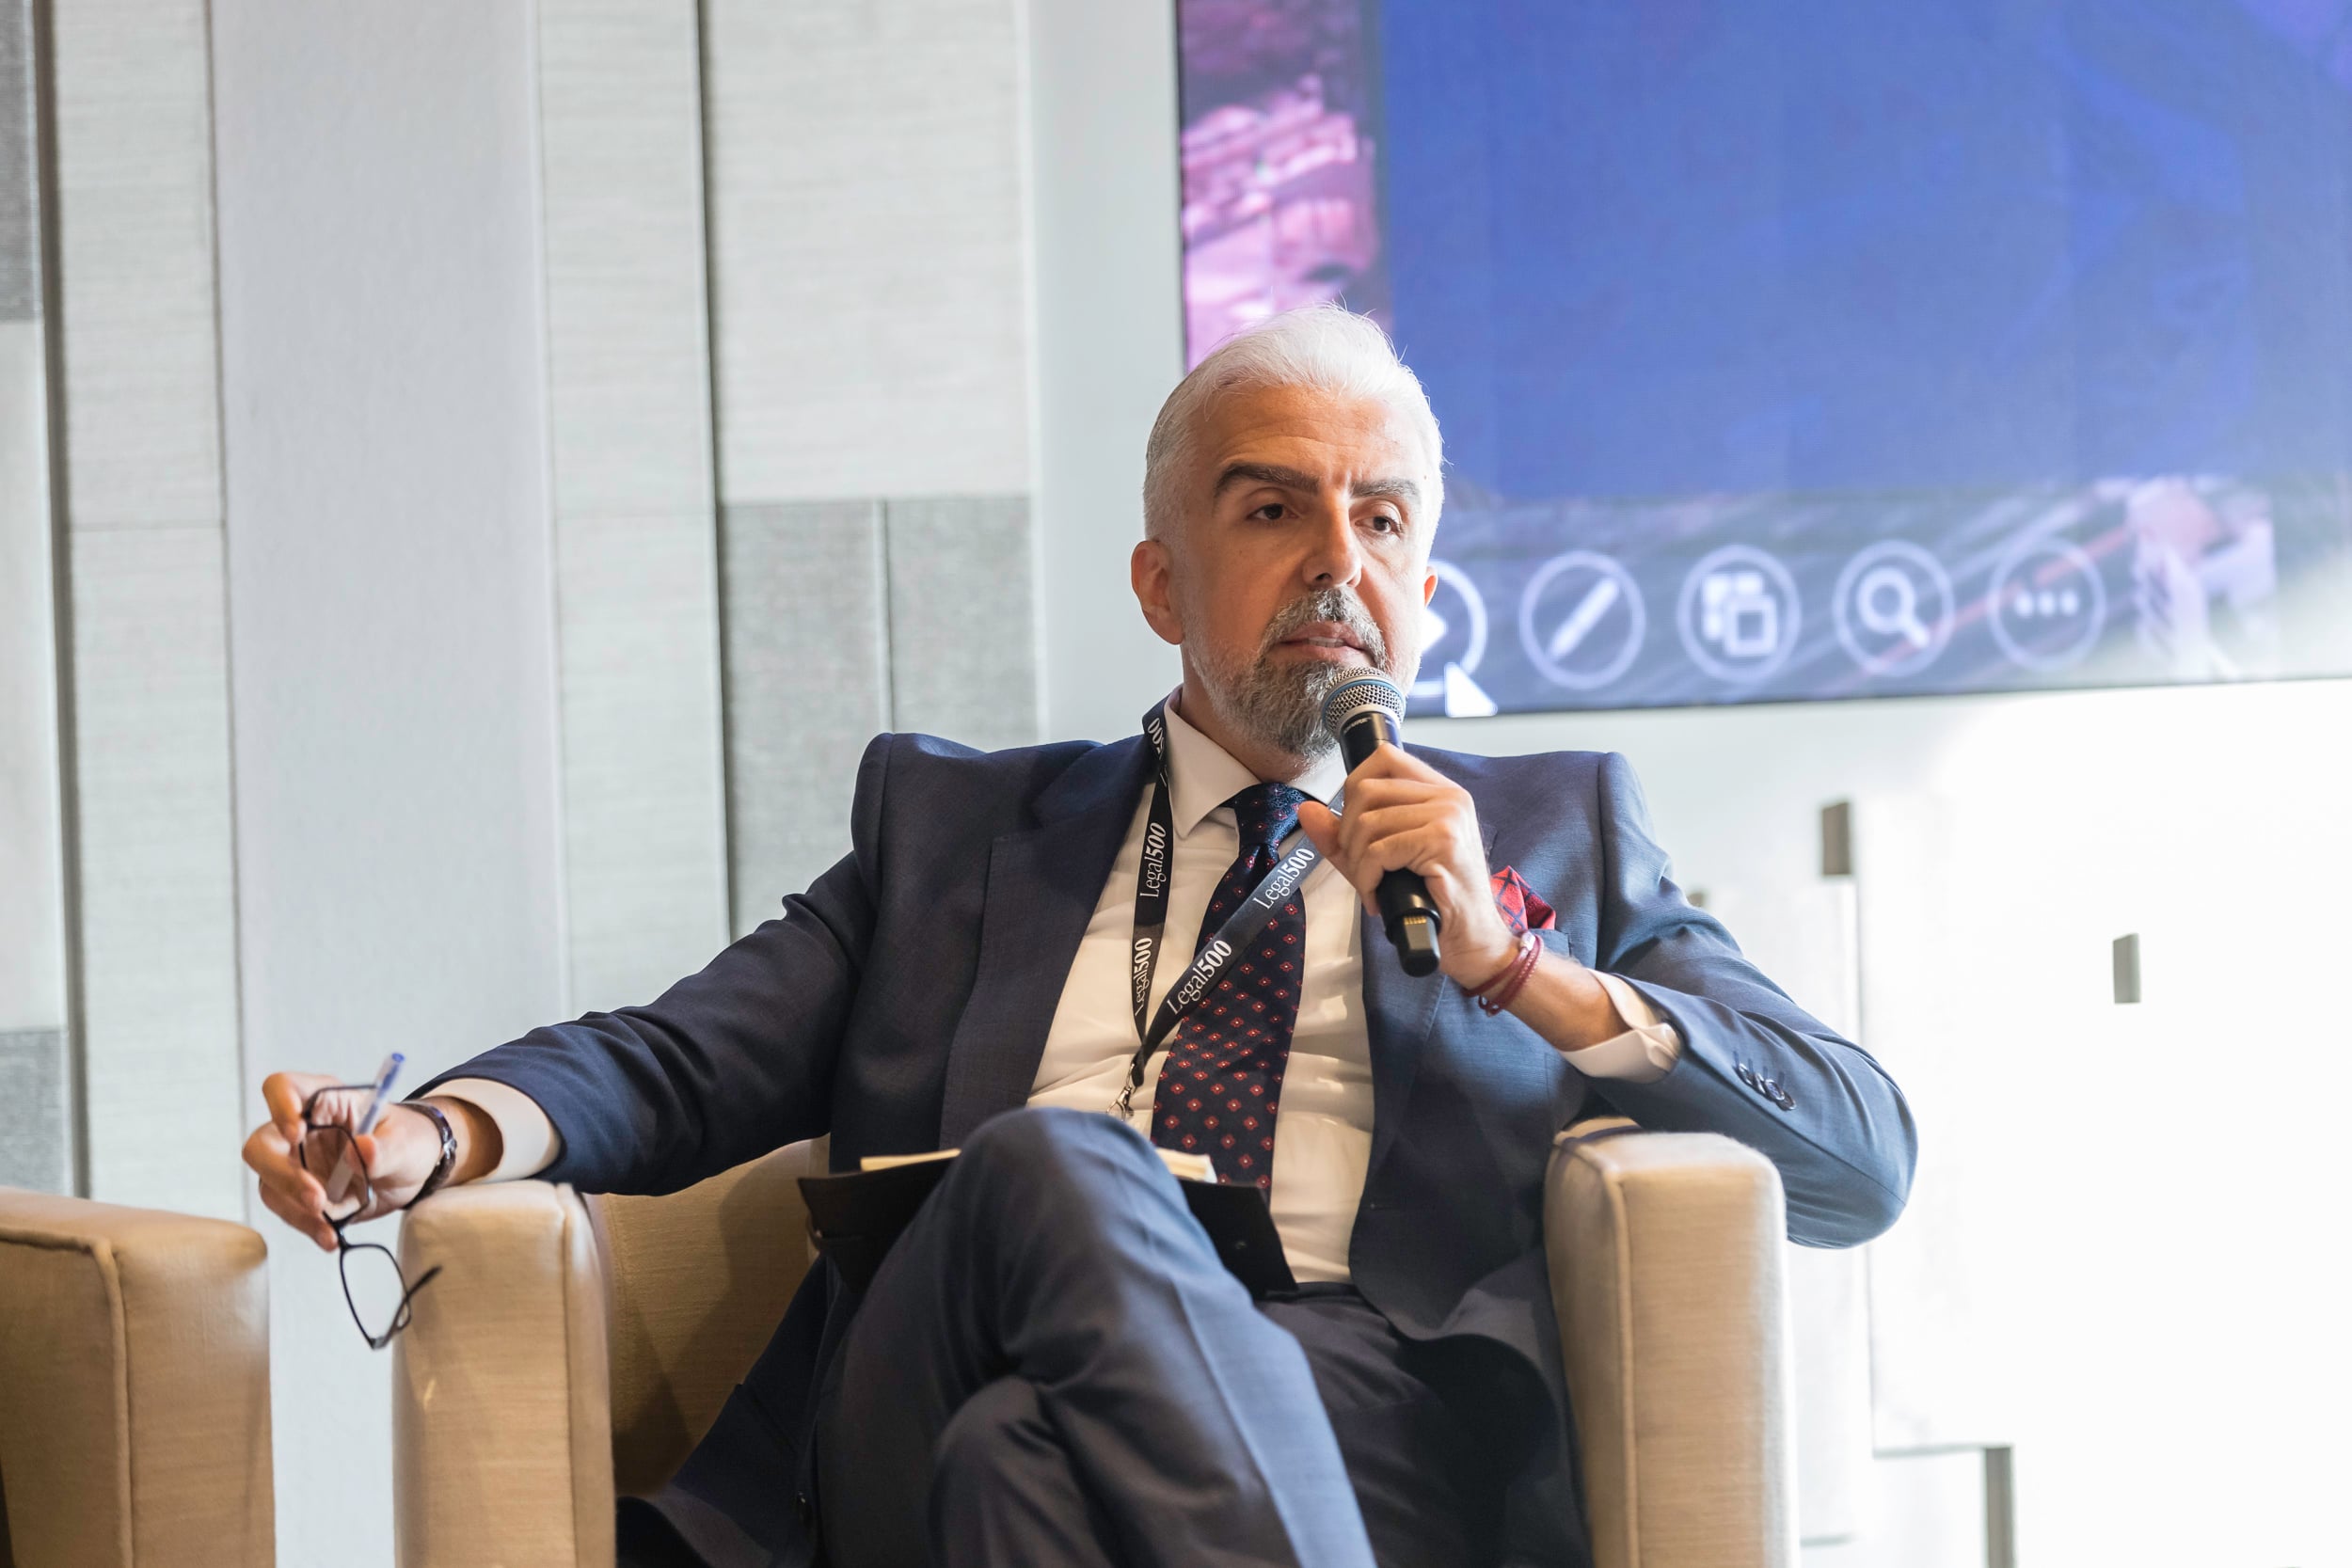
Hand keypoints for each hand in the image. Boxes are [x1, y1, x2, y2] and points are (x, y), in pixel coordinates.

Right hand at [242, 1072, 444, 1250]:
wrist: (415, 1171)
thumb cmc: (408, 1140)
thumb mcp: (407, 1141)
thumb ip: (385, 1148)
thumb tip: (362, 1150)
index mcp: (325, 1101)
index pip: (283, 1088)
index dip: (279, 1105)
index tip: (296, 1132)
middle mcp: (300, 1131)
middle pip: (262, 1146)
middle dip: (283, 1175)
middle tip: (316, 1198)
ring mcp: (296, 1164)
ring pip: (271, 1186)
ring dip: (296, 1209)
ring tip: (329, 1226)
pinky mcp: (301, 1194)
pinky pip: (291, 1212)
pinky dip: (308, 1227)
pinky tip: (329, 1237)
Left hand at [1297, 742, 1518, 988]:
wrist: (1471, 938)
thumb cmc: (1432, 898)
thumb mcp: (1380, 860)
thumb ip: (1342, 835)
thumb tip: (1307, 810)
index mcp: (1439, 790)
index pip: (1384, 757)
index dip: (1354, 786)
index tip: (1352, 824)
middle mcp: (1448, 796)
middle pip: (1366, 790)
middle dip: (1347, 833)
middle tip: (1360, 867)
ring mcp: (1448, 815)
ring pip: (1368, 822)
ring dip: (1356, 862)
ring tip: (1370, 885)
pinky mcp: (1442, 841)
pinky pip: (1378, 851)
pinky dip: (1367, 878)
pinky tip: (1376, 898)